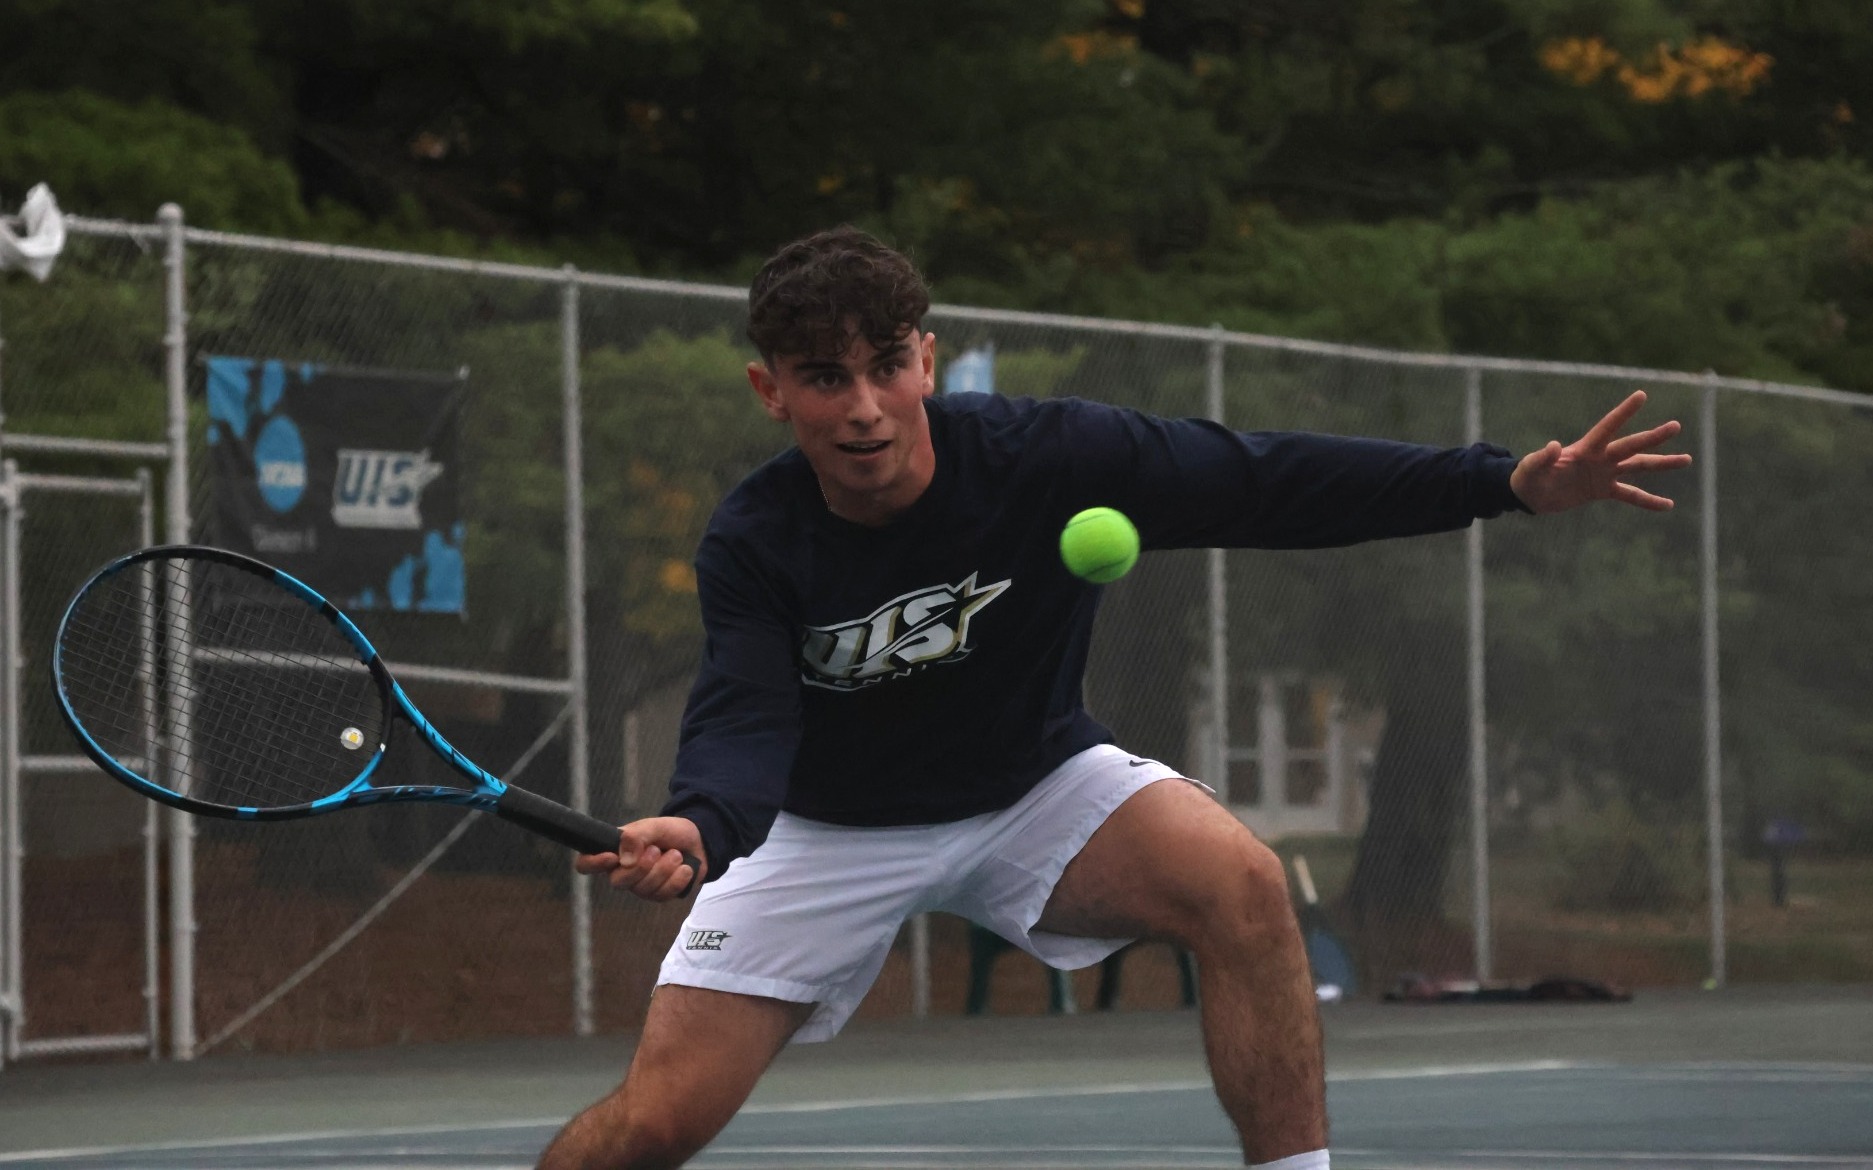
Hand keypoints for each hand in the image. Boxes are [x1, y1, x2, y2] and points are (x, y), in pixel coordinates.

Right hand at [574, 816, 705, 900]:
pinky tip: (685, 868)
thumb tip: (624, 860)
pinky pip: (662, 895)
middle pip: (618, 882)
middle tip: (658, 849)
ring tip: (676, 854)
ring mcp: (640, 886)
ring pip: (643, 889)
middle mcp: (622, 871)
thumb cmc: (669, 831)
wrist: (699, 840)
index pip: (586, 864)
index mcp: (614, 851)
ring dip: (664, 869)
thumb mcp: (653, 826)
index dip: (593, 864)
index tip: (612, 857)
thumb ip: (636, 837)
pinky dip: (677, 879)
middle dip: (642, 866)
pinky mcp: (659, 895)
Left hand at [1509, 390, 1692, 514]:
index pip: (1607, 427)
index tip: (1641, 395)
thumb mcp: (1532, 468)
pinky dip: (1648, 501)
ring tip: (1687, 459)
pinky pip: (1630, 495)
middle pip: (1631, 446)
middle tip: (1676, 426)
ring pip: (1638, 466)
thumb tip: (1553, 445)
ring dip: (1661, 463)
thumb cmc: (1528, 476)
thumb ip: (1542, 457)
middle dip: (1652, 437)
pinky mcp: (1602, 490)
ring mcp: (1604, 473)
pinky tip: (1668, 505)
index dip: (1623, 412)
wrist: (1530, 495)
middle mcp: (1599, 458)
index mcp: (1584, 449)